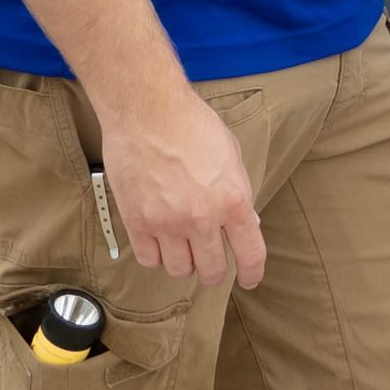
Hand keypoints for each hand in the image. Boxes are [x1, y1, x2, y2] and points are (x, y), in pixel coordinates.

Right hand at [97, 82, 265, 289]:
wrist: (147, 109)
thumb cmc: (191, 123)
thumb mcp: (230, 153)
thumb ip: (239, 191)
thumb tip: (247, 222)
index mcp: (232, 200)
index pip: (250, 254)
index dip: (252, 273)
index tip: (249, 279)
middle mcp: (201, 218)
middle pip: (212, 271)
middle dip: (214, 269)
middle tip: (210, 259)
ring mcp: (167, 224)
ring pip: (179, 270)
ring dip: (184, 262)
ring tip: (182, 243)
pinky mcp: (138, 223)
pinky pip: (149, 259)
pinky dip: (156, 255)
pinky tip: (159, 239)